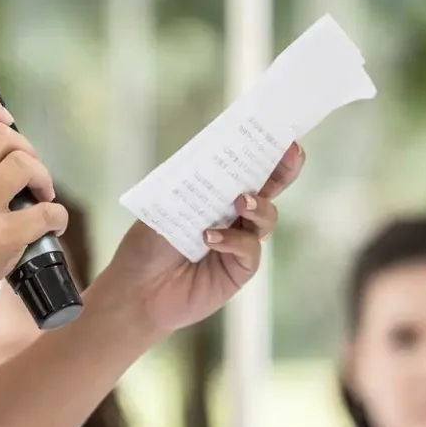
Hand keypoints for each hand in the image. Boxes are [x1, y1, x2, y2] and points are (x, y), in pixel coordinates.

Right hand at [0, 94, 67, 344]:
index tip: (1, 118)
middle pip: (2, 136)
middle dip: (25, 149)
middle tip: (27, 172)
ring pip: (25, 164)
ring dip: (43, 177)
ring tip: (40, 196)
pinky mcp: (0, 240)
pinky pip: (46, 212)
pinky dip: (57, 216)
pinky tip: (51, 226)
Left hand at [94, 143, 305, 338]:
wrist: (136, 291)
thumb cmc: (146, 246)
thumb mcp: (162, 206)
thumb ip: (188, 183)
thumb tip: (210, 154)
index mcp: (215, 195)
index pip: (245, 169)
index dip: (266, 153)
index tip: (283, 136)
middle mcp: (232, 216)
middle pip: (269, 189)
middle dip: (283, 170)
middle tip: (289, 154)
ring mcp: (239, 242)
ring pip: (266, 217)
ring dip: (258, 206)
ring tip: (241, 202)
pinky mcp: (239, 269)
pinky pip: (250, 250)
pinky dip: (234, 241)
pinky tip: (211, 239)